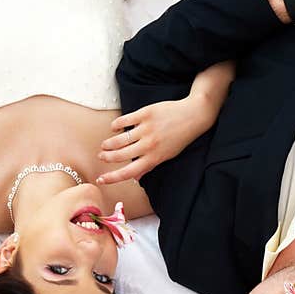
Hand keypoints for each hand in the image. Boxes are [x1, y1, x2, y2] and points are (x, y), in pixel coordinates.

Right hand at [96, 94, 218, 184]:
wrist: (193, 116)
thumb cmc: (180, 137)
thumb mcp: (167, 156)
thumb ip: (150, 166)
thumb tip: (136, 178)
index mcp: (154, 158)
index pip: (129, 172)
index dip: (112, 178)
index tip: (101, 179)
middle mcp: (149, 145)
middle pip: (120, 155)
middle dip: (107, 157)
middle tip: (101, 156)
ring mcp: (147, 129)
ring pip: (119, 139)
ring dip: (108, 144)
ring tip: (104, 145)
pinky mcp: (145, 114)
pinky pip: (124, 121)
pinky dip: (116, 126)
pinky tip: (114, 128)